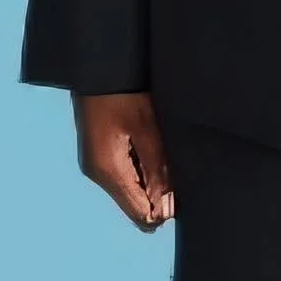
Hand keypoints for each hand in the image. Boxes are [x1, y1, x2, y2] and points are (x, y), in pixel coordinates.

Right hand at [71, 91, 174, 230]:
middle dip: (159, 195)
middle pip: (135, 204)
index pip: (139, 214)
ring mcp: (96, 164)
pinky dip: (140, 168)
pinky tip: (151, 145)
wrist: (97, 66)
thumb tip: (167, 208)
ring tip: (164, 152)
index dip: (163, 210)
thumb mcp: (146, 128)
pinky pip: (124, 174)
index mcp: (108, 172)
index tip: (183, 190)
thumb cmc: (122, 93)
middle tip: (177, 167)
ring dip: (150, 180)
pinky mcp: (98, 153)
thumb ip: (157, 169)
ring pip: (131, 189)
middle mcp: (98, 174)